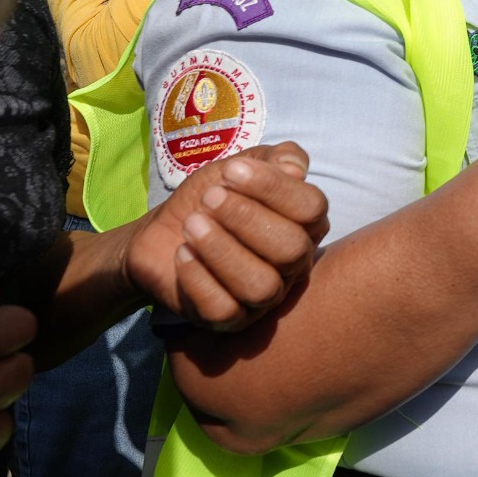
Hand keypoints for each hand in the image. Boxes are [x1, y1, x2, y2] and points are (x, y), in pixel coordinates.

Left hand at [125, 144, 329, 328]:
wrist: (165, 231)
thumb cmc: (212, 198)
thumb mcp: (242, 166)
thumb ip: (276, 157)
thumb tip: (296, 168)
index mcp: (304, 225)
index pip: (312, 208)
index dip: (275, 188)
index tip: (233, 171)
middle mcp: (293, 264)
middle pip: (292, 249)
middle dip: (247, 218)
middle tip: (209, 198)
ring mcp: (264, 297)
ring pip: (261, 286)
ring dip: (223, 251)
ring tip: (191, 225)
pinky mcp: (230, 319)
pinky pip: (225, 309)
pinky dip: (200, 279)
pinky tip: (183, 254)